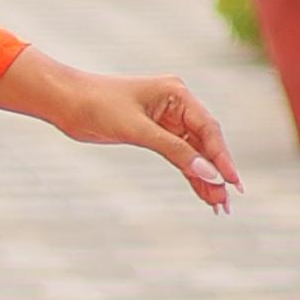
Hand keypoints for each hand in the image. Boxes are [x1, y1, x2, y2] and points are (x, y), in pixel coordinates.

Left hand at [0, 50, 240, 211]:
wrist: (66, 101)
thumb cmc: (98, 106)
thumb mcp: (137, 130)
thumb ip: (174, 150)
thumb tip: (208, 172)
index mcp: (177, 93)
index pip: (208, 128)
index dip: (222, 157)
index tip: (233, 183)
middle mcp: (177, 104)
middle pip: (206, 142)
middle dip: (217, 172)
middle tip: (227, 203)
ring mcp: (167, 119)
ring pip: (194, 153)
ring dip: (205, 178)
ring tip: (219, 206)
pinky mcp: (154, 133)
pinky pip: (179, 156)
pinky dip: (190, 174)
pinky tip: (203, 193)